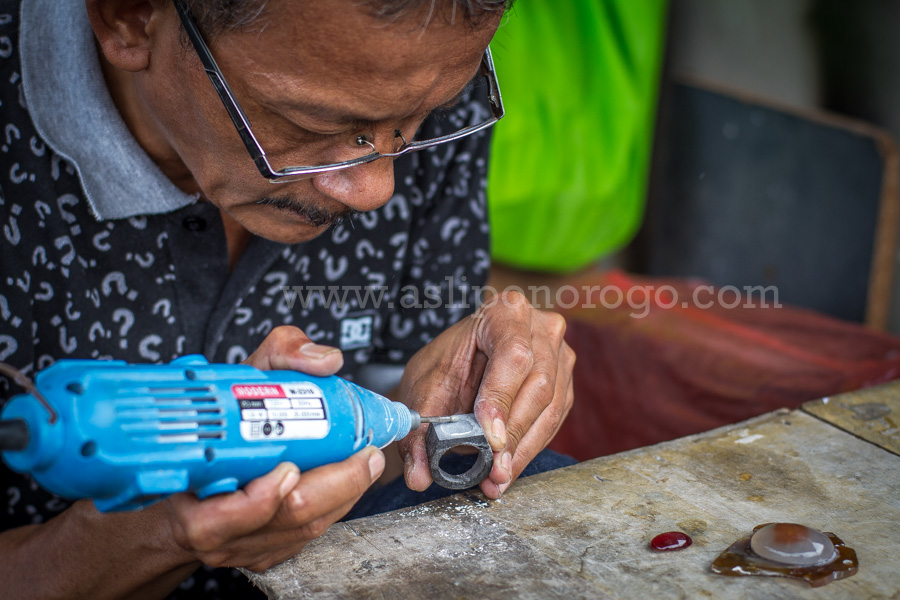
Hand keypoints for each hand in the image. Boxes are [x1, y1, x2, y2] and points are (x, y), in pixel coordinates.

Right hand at [164, 326, 383, 571]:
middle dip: (333, 487)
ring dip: (343, 495)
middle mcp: (213, 530)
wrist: (194, 462)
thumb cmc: (218, 424)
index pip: (220, 516)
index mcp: (190, 492)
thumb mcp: (243, 375)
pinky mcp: (265, 552)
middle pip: (282, 519)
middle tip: (363, 457)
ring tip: (364, 463)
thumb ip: (282, 353)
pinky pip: (308, 535)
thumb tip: (325, 361)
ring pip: (303, 531)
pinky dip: (336, 505)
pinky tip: (350, 481)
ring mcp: (241, 546)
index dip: (259, 498)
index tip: (289, 469)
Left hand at [396, 291, 574, 498]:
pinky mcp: (564, 384)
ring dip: (524, 449)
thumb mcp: (423, 392)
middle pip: (538, 385)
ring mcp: (559, 355)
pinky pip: (554, 421)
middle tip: (493, 471)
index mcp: (504, 312)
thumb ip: (419, 432)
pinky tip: (509, 468)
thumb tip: (418, 476)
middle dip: (513, 435)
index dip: (501, 398)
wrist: (458, 366)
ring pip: (551, 408)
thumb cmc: (444, 366)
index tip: (489, 438)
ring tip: (497, 479)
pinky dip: (531, 448)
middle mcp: (540, 328)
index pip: (512, 356)